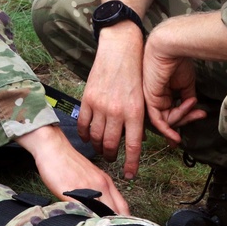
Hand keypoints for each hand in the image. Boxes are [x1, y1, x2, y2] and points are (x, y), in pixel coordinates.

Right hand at [17, 125, 130, 215]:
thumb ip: (98, 192)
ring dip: (101, 223)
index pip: (123, 208)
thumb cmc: (68, 162)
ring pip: (102, 215)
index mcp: (106, 182)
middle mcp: (101, 186)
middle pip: (116, 214)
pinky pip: (84, 213)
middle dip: (113, 224)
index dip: (122, 221)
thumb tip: (103, 211)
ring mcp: (88, 190)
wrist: (53, 146)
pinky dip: (86, 220)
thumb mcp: (89, 176)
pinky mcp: (72, 194)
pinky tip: (82, 223)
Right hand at [78, 22, 145, 178]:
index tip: (129, 175)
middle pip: (109, 144)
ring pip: (95, 137)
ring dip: (97, 146)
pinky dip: (84, 134)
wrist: (119, 50)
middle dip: (111, 156)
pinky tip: (87, 137)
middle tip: (112, 158)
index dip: (130, 164)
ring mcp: (100, 105)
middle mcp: (117, 111)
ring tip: (100, 148)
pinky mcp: (88, 98)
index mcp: (135, 112)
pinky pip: (83, 124)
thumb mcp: (143, 98)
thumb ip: (140, 120)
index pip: (132, 146)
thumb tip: (136, 141)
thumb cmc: (135, 73)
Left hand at [142, 34, 206, 145]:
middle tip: (200, 115)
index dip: (184, 118)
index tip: (198, 118)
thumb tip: (193, 110)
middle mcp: (155, 96)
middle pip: (169, 117)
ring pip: (166, 120)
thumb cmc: (178, 61)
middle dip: (186, 119)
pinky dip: (167, 130)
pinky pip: (157, 120)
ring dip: (182, 119)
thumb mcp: (186, 83)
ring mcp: (150, 98)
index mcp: (162, 92)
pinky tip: (177, 134)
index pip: (172, 110)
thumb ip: (186, 98)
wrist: (171, 48)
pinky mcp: (149, 99)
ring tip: (195, 110)